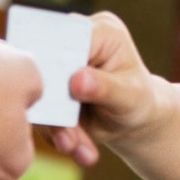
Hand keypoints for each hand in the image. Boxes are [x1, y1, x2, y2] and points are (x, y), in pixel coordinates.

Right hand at [46, 12, 163, 167]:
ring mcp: (57, 65)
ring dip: (54, 125)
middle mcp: (73, 41)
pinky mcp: (47, 88)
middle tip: (67, 139)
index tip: (52, 96)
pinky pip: (40, 109)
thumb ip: (105, 87)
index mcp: (100, 30)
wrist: (133, 121)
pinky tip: (76, 149)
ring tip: (74, 147)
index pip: (67, 40)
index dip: (54, 65)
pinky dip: (55, 133)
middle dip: (54, 105)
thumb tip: (78, 81)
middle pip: (46, 66)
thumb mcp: (130, 96)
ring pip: (41, 92)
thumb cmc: (139, 101)